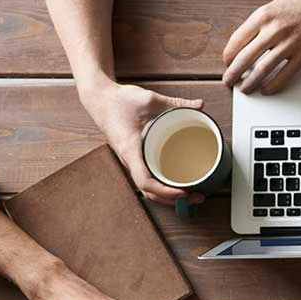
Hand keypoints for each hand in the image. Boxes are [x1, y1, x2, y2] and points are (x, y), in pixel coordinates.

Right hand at [79, 82, 206, 205]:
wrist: (99, 99)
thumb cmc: (118, 100)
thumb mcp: (149, 99)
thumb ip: (176, 103)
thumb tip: (200, 104)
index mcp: (130, 149)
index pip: (145, 181)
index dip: (165, 192)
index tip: (184, 192)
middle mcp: (129, 159)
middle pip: (149, 192)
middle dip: (173, 200)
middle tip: (198, 197)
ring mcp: (131, 161)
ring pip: (148, 188)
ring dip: (169, 196)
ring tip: (193, 196)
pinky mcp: (135, 158)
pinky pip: (148, 178)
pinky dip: (163, 186)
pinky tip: (179, 184)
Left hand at [222, 0, 300, 95]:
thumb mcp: (276, 5)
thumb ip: (262, 22)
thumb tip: (248, 41)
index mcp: (263, 15)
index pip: (237, 40)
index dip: (228, 55)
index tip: (227, 62)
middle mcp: (274, 30)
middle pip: (245, 58)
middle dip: (233, 73)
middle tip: (229, 81)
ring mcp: (289, 44)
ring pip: (262, 69)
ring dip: (250, 82)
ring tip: (245, 89)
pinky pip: (284, 75)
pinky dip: (273, 85)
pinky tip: (266, 89)